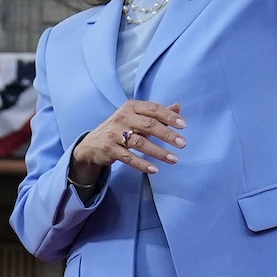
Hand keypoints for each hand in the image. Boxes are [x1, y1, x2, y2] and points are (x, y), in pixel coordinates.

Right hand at [70, 101, 186, 179]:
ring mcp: (114, 133)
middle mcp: (122, 117)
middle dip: (167, 135)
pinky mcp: (109, 149)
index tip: (184, 125)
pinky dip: (142, 164)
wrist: (92, 144)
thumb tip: (178, 108)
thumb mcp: (136, 117)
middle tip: (183, 144)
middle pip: (148, 124)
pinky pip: (129, 158)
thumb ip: (157, 114)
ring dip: (159, 152)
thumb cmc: (120, 128)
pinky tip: (155, 169)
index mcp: (131, 107)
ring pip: (140, 142)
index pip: (153, 109)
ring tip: (174, 159)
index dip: (169, 116)